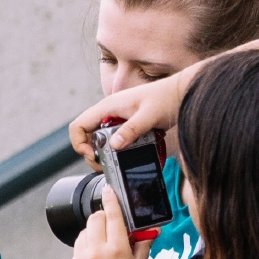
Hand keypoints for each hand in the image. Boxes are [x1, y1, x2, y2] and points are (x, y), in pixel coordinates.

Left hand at [65, 187, 151, 258]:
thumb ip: (141, 245)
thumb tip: (149, 229)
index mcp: (118, 250)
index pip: (113, 215)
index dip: (111, 200)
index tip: (108, 189)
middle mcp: (97, 253)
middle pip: (95, 219)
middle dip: (103, 219)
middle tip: (111, 229)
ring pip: (84, 234)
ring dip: (93, 235)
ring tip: (104, 252)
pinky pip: (77, 251)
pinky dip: (86, 252)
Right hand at [69, 75, 183, 166]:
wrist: (180, 93)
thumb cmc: (165, 99)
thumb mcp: (148, 116)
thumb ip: (131, 130)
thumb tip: (114, 145)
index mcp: (107, 107)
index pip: (78, 126)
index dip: (79, 143)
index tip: (93, 155)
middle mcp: (107, 112)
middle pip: (86, 136)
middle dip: (92, 153)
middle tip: (105, 165)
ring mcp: (115, 119)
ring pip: (99, 140)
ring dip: (104, 153)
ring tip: (117, 162)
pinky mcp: (125, 124)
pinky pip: (112, 139)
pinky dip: (115, 150)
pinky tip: (127, 154)